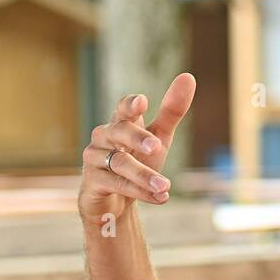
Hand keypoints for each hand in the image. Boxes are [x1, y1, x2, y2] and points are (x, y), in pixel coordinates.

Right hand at [77, 71, 196, 228]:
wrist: (115, 203)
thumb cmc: (137, 163)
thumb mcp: (158, 138)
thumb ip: (171, 111)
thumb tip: (188, 77)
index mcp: (120, 122)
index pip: (123, 108)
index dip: (130, 105)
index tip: (142, 103)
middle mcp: (103, 136)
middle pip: (119, 132)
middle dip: (138, 138)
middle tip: (156, 146)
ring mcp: (94, 158)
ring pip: (120, 162)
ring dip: (144, 175)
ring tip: (166, 186)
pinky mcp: (92, 181)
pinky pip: (116, 184)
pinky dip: (140, 192)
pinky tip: (160, 198)